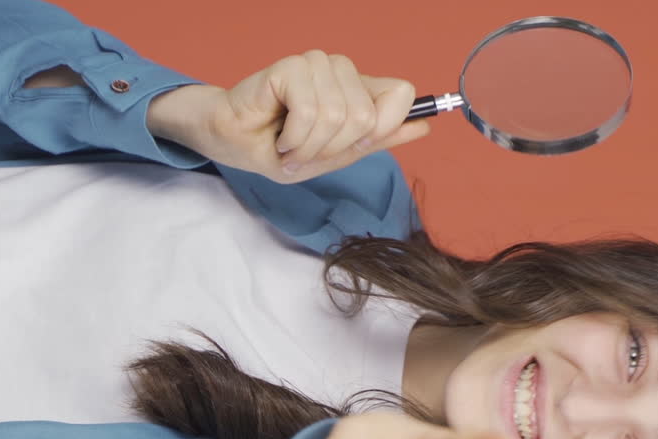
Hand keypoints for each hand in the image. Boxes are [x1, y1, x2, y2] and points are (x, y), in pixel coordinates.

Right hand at [188, 50, 431, 184]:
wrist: (230, 142)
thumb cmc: (277, 147)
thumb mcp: (335, 155)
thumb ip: (378, 139)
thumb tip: (426, 125)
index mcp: (357, 90)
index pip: (402, 93)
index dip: (385, 126)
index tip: (353, 144)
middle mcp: (341, 72)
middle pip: (368, 116)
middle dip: (333, 148)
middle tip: (306, 151)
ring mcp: (316, 65)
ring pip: (338, 116)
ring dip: (309, 146)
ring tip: (289, 144)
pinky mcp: (292, 67)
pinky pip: (311, 111)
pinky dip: (293, 137)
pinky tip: (279, 135)